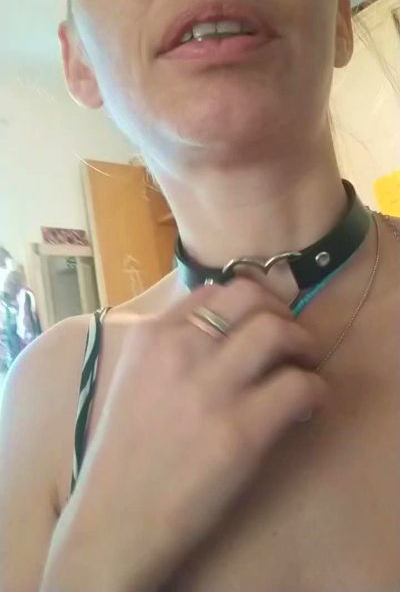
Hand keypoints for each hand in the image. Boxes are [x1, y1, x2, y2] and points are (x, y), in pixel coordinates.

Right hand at [43, 278, 329, 591]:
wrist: (117, 517)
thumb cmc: (126, 449)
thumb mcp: (134, 376)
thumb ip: (170, 344)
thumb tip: (222, 327)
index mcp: (153, 335)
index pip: (215, 289)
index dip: (248, 301)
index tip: (260, 320)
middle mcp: (183, 349)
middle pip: (251, 297)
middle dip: (281, 311)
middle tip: (290, 335)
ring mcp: (213, 388)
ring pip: (279, 331)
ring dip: (303, 343)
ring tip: (304, 364)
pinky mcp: (243, 430)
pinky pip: (299, 386)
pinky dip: (314, 390)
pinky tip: (307, 405)